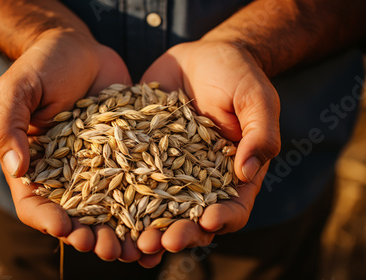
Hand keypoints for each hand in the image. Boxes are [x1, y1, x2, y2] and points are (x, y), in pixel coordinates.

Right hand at [0, 29, 132, 259]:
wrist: (79, 48)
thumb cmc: (40, 65)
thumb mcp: (16, 90)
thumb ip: (8, 126)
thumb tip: (14, 168)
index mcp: (34, 167)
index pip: (35, 204)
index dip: (48, 221)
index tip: (65, 229)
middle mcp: (67, 174)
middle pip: (77, 217)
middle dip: (93, 236)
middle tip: (109, 250)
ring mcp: (99, 167)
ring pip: (111, 209)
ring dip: (124, 231)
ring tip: (141, 248)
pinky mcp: (127, 155)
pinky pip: (139, 182)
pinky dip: (151, 203)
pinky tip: (166, 219)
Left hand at [137, 40, 280, 266]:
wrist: (202, 56)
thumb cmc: (237, 75)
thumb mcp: (256, 99)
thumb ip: (260, 134)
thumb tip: (247, 173)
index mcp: (233, 174)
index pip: (232, 208)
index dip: (221, 219)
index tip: (207, 222)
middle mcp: (199, 180)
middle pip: (191, 218)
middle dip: (177, 234)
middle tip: (160, 243)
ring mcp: (168, 169)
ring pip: (157, 208)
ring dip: (145, 228)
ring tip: (131, 241)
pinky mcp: (142, 154)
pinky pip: (129, 179)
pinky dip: (118, 199)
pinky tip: (105, 212)